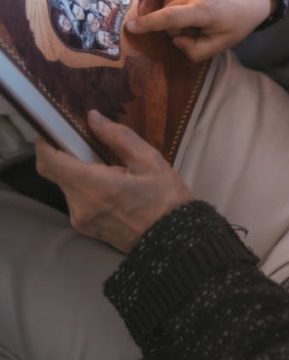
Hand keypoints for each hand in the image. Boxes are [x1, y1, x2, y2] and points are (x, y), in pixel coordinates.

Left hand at [35, 111, 192, 252]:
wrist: (173, 242)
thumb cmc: (167, 199)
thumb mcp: (150, 161)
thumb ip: (118, 137)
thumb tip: (92, 118)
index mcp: (96, 185)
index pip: (49, 161)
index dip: (45, 143)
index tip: (54, 130)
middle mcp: (80, 204)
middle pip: (56, 172)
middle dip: (70, 156)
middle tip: (94, 147)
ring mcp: (80, 219)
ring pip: (67, 186)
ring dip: (81, 174)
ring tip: (112, 172)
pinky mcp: (84, 228)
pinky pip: (76, 200)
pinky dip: (87, 188)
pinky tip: (112, 189)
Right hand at [126, 0, 274, 61]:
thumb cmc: (238, 22)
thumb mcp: (222, 44)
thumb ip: (195, 50)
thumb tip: (174, 39)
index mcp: (203, 9)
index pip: (169, 18)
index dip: (148, 24)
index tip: (129, 28)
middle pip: (168, 15)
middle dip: (178, 26)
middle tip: (202, 26)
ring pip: (169, 3)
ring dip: (179, 12)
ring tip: (203, 13)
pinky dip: (183, 0)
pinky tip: (202, 1)